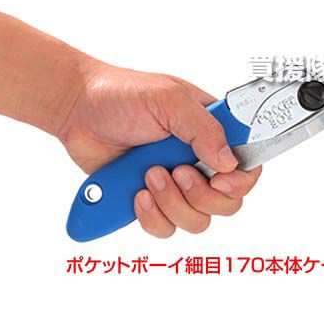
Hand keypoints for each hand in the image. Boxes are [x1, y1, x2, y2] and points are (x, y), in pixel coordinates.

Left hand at [58, 63, 261, 237]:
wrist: (78, 111)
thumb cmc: (122, 94)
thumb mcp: (168, 99)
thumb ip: (203, 128)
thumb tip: (228, 162)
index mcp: (209, 133)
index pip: (245, 166)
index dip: (240, 181)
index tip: (220, 179)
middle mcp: (196, 162)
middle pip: (225, 204)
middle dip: (200, 195)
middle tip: (177, 172)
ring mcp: (173, 185)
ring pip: (197, 222)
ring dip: (173, 203)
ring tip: (148, 176)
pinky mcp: (150, 202)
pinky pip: (165, 228)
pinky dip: (152, 217)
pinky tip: (136, 195)